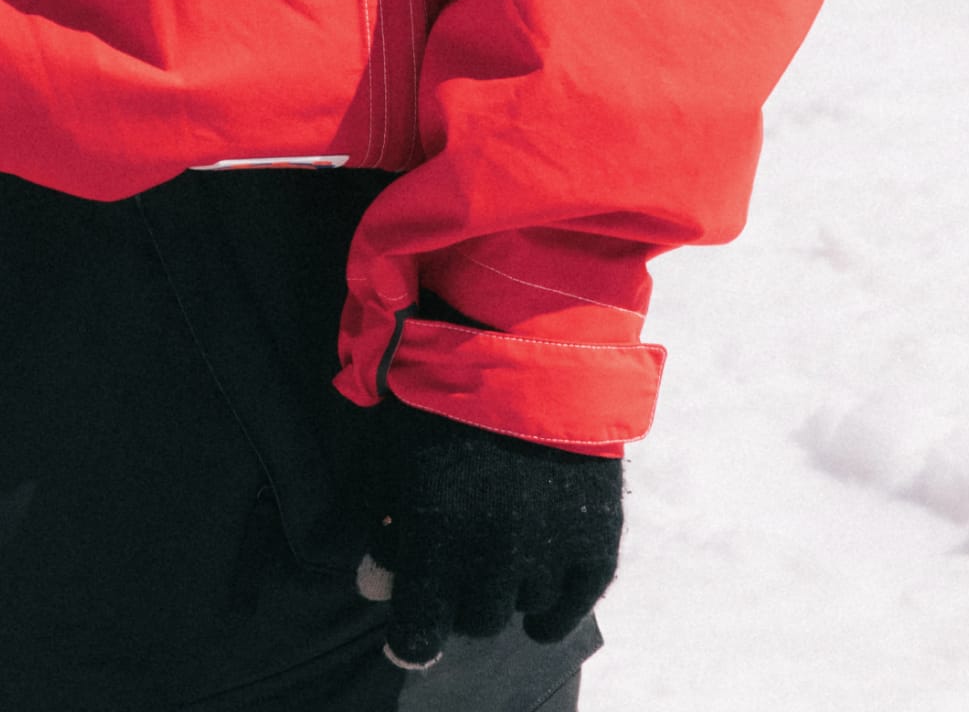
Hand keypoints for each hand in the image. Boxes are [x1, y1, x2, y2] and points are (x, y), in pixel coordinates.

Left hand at [357, 401, 622, 669]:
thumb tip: (371, 587)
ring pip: (523, 607)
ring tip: (498, 555)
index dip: (411, 636)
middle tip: (455, 566)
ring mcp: (551, 547)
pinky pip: (576, 602)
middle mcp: (496, 555)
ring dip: (506, 589)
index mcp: (439, 535)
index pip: (420, 632)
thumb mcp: (394, 450)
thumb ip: (385, 525)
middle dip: (459, 598)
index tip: (409, 627)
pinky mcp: (597, 534)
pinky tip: (540, 610)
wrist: (527, 331)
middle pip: (475, 620)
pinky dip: (556, 611)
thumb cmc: (443, 385)